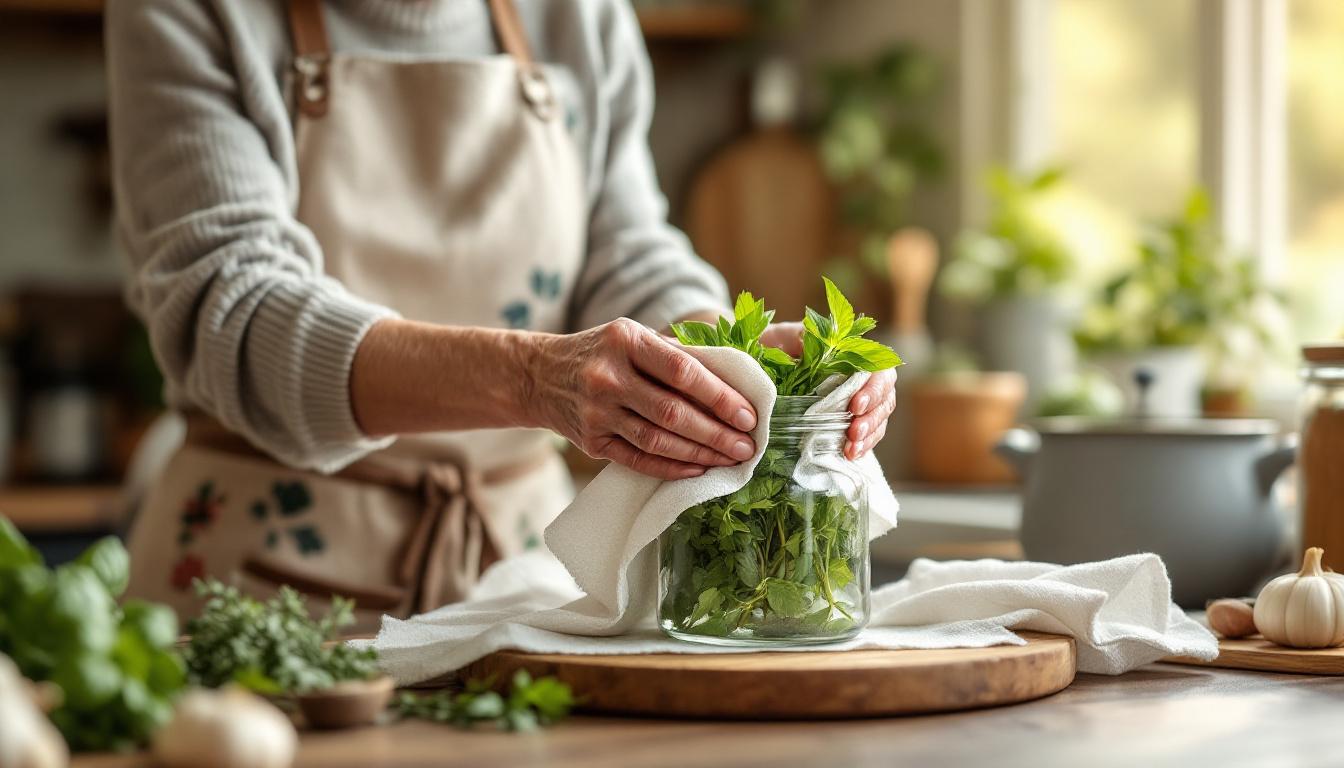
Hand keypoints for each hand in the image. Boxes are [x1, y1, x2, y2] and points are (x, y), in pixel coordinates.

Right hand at [528, 318, 758, 479]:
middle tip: (748, 446)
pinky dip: (671, 468)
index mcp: (626, 341)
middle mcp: (608, 376)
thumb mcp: (631, 337)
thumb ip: (674, 354)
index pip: (682, 371)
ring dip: (699, 453)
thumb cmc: (601, 353)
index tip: (748, 414)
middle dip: (716, 432)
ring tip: (729, 460)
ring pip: (657, 440)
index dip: (719, 396)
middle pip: (673, 412)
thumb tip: (732, 380)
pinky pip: (638, 460)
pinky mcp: (590, 442)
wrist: (538, 376)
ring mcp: (596, 412)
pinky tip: (697, 469)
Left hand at [762, 321, 894, 459]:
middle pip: (884, 395)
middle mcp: (859, 375)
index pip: (878, 368)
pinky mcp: (848, 418)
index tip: (855, 405)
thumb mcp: (780, 337)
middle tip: (853, 433)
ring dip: (869, 434)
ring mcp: (857, 398)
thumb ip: (798, 336)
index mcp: (850, 352)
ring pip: (879, 416)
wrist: (755, 367)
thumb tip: (815, 340)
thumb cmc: (770, 347)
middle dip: (872, 416)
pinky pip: (868, 433)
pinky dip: (863, 445)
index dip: (873, 388)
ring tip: (851, 449)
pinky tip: (851, 454)